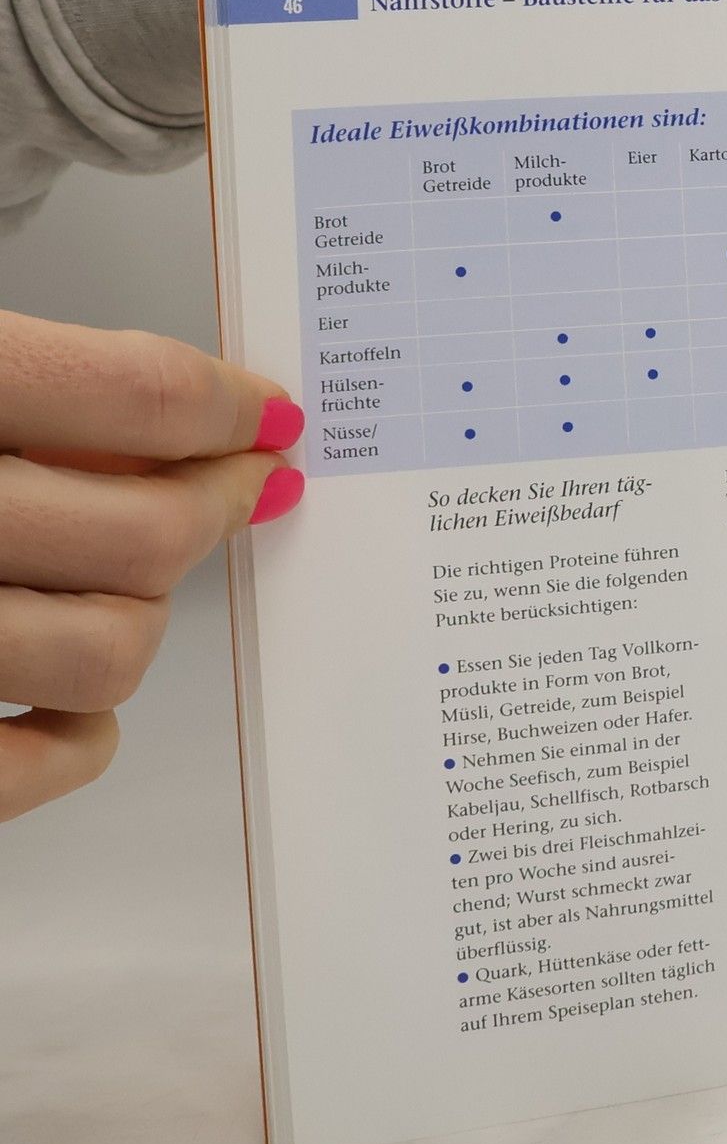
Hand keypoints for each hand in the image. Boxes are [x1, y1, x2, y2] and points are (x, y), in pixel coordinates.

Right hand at [0, 312, 304, 823]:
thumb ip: (42, 382)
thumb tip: (192, 408)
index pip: (136, 394)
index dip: (230, 407)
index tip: (267, 416)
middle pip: (150, 529)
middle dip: (210, 508)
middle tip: (235, 488)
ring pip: (116, 647)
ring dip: (140, 617)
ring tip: (118, 584)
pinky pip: (46, 761)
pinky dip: (78, 738)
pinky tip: (66, 701)